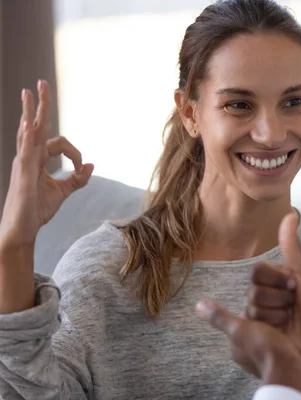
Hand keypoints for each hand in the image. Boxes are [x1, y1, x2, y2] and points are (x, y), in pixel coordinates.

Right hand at [0, 80, 92, 248]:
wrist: (22, 229)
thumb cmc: (38, 209)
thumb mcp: (63, 191)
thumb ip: (78, 178)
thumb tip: (91, 164)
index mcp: (38, 160)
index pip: (60, 143)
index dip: (75, 153)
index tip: (81, 167)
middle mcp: (29, 157)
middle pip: (36, 125)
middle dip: (40, 105)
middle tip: (40, 83)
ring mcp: (24, 163)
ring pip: (28, 131)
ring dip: (30, 112)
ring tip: (29, 92)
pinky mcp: (24, 173)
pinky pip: (26, 150)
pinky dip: (28, 137)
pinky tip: (29, 125)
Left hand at [196, 299, 300, 397]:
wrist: (290, 371)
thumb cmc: (263, 348)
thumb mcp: (239, 328)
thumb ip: (220, 317)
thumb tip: (198, 305)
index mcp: (236, 348)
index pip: (241, 324)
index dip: (251, 312)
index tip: (261, 304)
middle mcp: (248, 357)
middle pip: (255, 331)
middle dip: (264, 320)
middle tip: (275, 309)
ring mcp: (265, 361)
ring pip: (268, 338)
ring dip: (276, 328)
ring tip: (285, 318)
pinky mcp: (281, 363)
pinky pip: (281, 345)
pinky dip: (284, 338)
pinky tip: (292, 331)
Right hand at [246, 213, 300, 361]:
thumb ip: (292, 247)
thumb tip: (290, 214)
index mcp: (273, 277)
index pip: (257, 271)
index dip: (276, 280)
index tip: (295, 285)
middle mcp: (263, 293)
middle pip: (254, 291)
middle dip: (279, 299)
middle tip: (294, 304)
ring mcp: (260, 314)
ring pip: (254, 309)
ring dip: (277, 314)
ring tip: (290, 317)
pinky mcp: (259, 333)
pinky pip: (253, 326)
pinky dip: (272, 326)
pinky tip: (283, 328)